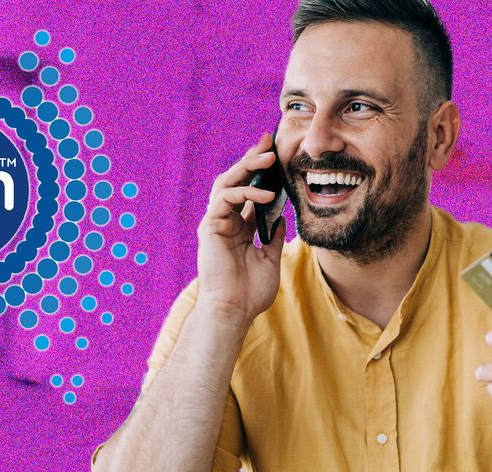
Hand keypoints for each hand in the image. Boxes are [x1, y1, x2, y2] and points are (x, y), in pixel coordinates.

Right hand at [196, 133, 287, 321]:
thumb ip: (274, 238)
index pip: (249, 192)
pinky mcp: (209, 226)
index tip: (276, 155)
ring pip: (227, 183)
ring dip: (247, 167)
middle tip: (268, 141)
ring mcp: (215, 223)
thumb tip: (282, 219)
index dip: (261, 173)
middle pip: (236, 181)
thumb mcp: (270, 260)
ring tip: (268, 156)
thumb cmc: (250, 292)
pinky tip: (267, 195)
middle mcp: (225, 222)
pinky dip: (246, 193)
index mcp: (238, 229)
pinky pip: (226, 199)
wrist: (234, 310)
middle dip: (251, 159)